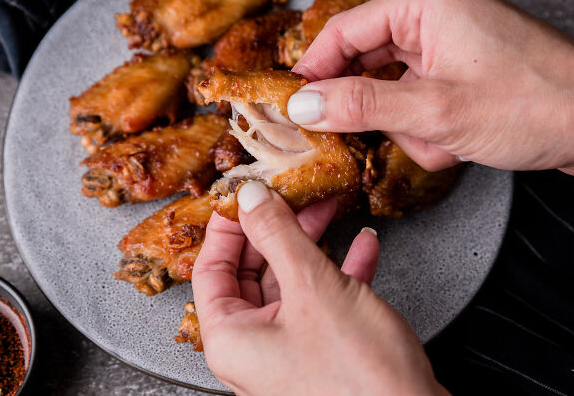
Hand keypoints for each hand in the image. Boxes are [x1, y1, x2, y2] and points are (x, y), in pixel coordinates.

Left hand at [192, 181, 447, 395]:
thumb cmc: (361, 380)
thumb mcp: (313, 287)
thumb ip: (279, 235)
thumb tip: (251, 200)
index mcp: (232, 339)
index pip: (212, 268)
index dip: (228, 226)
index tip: (245, 196)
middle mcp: (254, 350)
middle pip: (253, 271)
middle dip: (278, 229)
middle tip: (292, 197)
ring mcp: (289, 353)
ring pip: (291, 282)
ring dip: (312, 244)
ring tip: (327, 210)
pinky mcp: (324, 354)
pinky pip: (323, 301)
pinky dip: (341, 271)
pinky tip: (362, 247)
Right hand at [288, 0, 573, 175]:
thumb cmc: (536, 104)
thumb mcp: (434, 111)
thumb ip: (360, 105)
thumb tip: (304, 105)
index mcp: (427, 4)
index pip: (344, 32)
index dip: (314, 72)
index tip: (295, 107)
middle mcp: (436, 16)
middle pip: (367, 63)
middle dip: (377, 109)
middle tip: (371, 136)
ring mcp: (451, 45)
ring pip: (393, 89)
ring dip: (409, 126)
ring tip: (441, 142)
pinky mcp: (463, 71)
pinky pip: (419, 99)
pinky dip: (427, 128)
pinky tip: (454, 143)